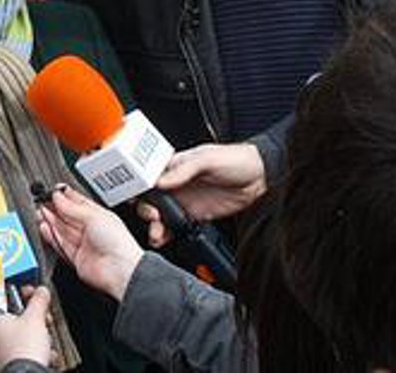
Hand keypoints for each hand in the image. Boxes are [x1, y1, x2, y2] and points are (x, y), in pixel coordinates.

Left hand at [0, 286, 52, 367]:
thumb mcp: (35, 317)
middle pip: (14, 317)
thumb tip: (42, 292)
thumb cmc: (24, 350)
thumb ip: (39, 300)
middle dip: (34, 317)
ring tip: (46, 338)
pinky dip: (35, 349)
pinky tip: (45, 352)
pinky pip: (22, 350)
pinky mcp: (7, 364)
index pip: (4, 297)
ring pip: (20, 335)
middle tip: (43, 316)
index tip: (33, 292)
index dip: (22, 293)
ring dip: (37, 334)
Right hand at [37, 186, 142, 300]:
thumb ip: (72, 208)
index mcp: (99, 216)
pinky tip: (44, 227)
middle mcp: (90, 230)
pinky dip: (51, 236)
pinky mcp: (76, 258)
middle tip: (41, 201)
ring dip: (50, 221)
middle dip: (54, 208)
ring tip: (39, 212)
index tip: (52, 191)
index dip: (65, 197)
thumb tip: (58, 197)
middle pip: (68, 216)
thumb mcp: (93, 216)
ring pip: (62, 230)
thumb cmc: (118, 242)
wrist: (120, 270)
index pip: (78, 203)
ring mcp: (83, 244)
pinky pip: (60, 245)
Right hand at [138, 143, 265, 246]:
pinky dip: (167, 234)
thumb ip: (184, 170)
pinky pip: (176, 226)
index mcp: (175, 165)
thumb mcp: (208, 158)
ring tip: (156, 233)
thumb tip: (162, 180)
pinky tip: (164, 238)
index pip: (148, 175)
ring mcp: (184, 200)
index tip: (134, 196)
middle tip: (152, 215)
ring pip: (160, 215)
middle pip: (150, 198)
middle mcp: (176, 183)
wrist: (260, 178)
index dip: (138, 186)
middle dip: (145, 209)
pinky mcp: (195, 215)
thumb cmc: (236, 159)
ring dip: (154, 225)